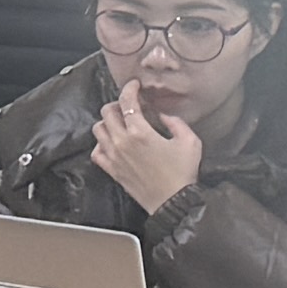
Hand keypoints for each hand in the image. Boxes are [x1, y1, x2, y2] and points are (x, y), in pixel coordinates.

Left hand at [92, 87, 206, 213]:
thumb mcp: (190, 142)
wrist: (172, 201)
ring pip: (97, 129)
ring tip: (120, 122)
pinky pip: (96, 151)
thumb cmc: (182, 172)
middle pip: (106, 112)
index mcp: (140, 132)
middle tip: (128, 105)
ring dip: (107, 122)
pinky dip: (101, 143)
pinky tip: (112, 143)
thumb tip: (162, 115)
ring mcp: (113, 156)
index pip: (126, 101)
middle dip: (117, 104)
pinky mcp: (111, 170)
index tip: (134, 85)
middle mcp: (122, 141)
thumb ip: (176, 122)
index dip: (129, 89)